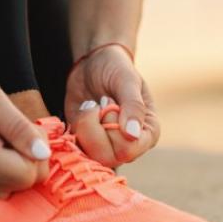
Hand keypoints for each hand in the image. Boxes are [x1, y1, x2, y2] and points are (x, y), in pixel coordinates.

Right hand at [0, 54, 50, 197]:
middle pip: (22, 184)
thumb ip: (18, 126)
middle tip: (16, 126)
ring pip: (11, 186)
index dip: (37, 152)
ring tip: (4, 132)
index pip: (26, 175)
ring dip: (18, 162)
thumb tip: (44, 153)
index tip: (26, 125)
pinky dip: (5, 166)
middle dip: (30, 157)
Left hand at [64, 44, 160, 166]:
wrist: (94, 63)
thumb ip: (133, 105)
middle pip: (107, 158)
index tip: (109, 102)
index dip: (112, 128)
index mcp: (148, 133)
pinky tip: (83, 113)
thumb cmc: (116, 68)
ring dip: (83, 126)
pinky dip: (74, 130)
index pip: (128, 149)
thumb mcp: (126, 80)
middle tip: (97, 104)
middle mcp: (130, 146)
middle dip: (94, 127)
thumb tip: (132, 135)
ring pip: (89, 156)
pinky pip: (75, 150)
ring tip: (90, 106)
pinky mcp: (88, 145)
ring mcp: (108, 148)